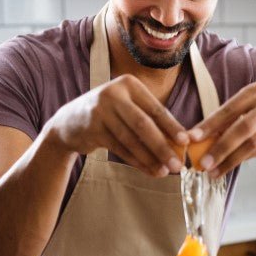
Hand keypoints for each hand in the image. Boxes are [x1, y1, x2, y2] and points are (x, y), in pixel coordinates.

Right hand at [46, 75, 186, 176]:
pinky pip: (119, 148)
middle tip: (177, 164)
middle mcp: (113, 93)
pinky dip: (136, 161)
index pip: (155, 108)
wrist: (70, 122)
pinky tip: (148, 170)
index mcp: (128, 84)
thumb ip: (151, 119)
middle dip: (162, 146)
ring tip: (164, 172)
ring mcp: (100, 111)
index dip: (172, 126)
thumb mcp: (128, 107)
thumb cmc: (110, 114)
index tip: (186, 142)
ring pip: (131, 139)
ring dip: (150, 158)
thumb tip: (181, 141)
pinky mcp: (92, 129)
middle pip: (144, 124)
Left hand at [189, 86, 255, 175]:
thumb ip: (227, 123)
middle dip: (219, 145)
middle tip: (202, 161)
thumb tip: (197, 141)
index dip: (209, 124)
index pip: (229, 108)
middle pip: (241, 126)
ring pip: (250, 142)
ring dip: (228, 158)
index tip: (191, 138)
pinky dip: (239, 162)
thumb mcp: (248, 114)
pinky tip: (224, 170)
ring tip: (211, 170)